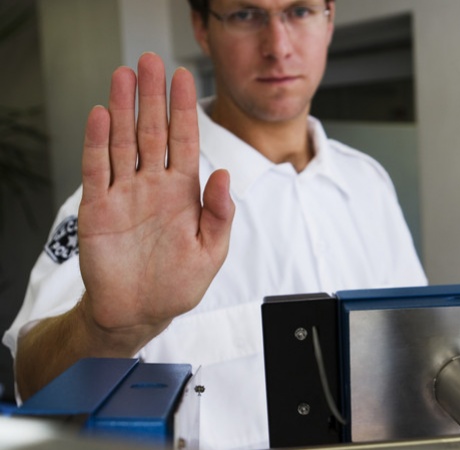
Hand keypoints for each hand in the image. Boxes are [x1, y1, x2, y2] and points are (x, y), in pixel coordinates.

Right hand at [78, 53, 233, 347]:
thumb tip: (223, 175)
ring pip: (124, 142)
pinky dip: (97, 142)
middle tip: (151, 61)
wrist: (137, 312)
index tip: (185, 77)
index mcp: (183, 193)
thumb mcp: (211, 253)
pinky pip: (97, 169)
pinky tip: (102, 115)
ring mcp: (124, 194)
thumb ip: (219, 215)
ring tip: (124, 75)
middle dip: (153, 96)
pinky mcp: (98, 208)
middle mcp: (153, 186)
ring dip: (124, 109)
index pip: (185, 141)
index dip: (184, 109)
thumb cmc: (177, 284)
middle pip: (153, 131)